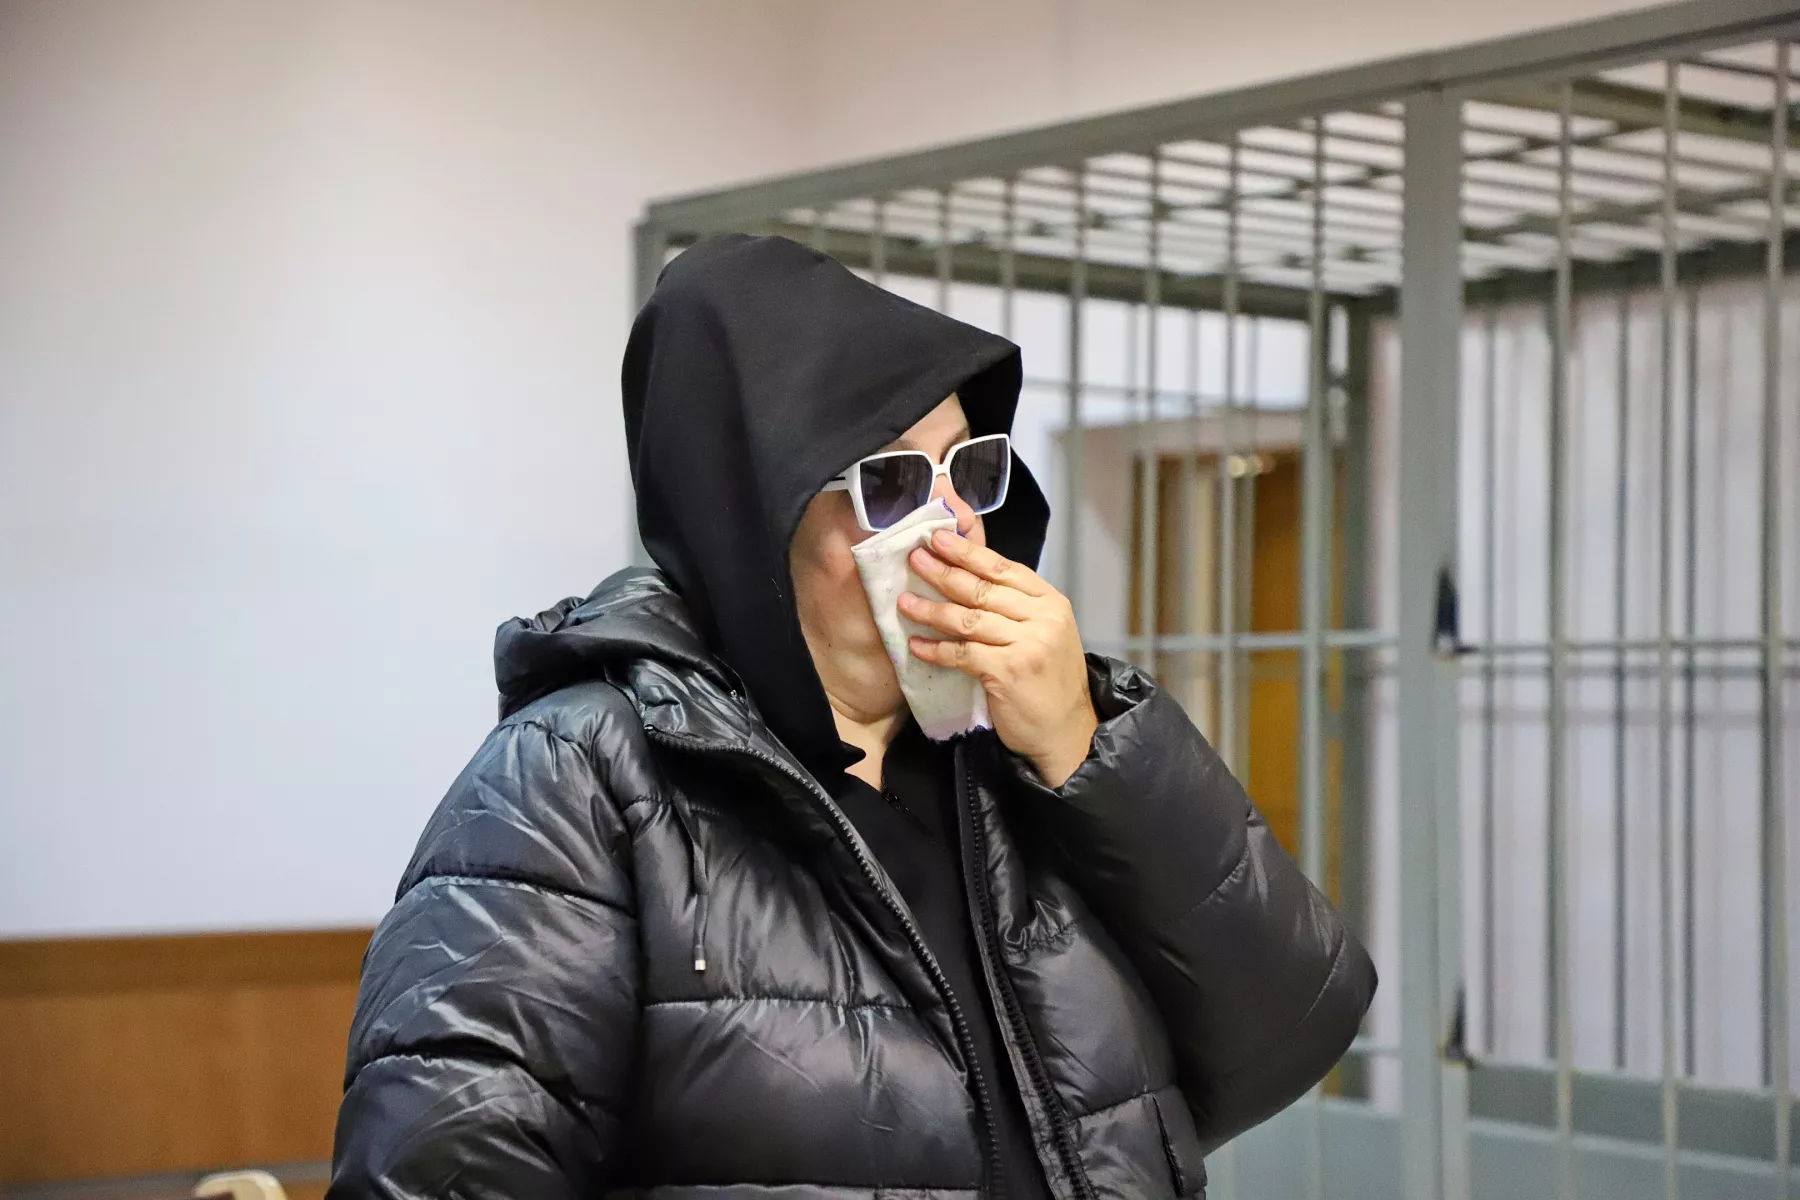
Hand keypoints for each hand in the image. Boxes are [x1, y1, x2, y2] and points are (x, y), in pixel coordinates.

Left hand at [901, 529, 1098, 788]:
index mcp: (1051, 602)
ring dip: (932, 609)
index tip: (938, 538)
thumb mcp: (1044, 633)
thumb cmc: (1048, 681)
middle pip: (983, 588)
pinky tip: (916, 645)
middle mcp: (1043, 618)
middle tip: (914, 558)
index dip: (969, 552)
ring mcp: (1027, 644)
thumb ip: (1016, 607)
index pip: (1004, 568)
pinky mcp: (1008, 671)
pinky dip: (936, 649)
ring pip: (969, 618)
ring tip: (904, 602)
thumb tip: (969, 575)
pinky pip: (962, 653)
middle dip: (945, 571)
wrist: (1067, 730)